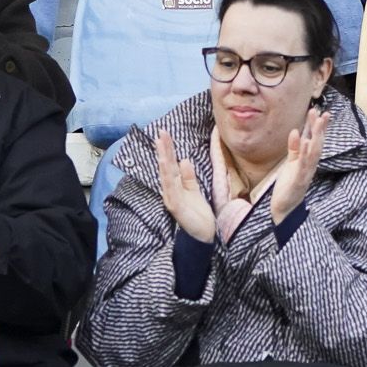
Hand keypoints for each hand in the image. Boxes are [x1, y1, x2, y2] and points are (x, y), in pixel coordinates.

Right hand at [153, 128, 217, 243]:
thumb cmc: (199, 214)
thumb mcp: (194, 191)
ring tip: (161, 144)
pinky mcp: (176, 207)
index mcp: (176, 186)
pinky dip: (169, 177)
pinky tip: (168, 165)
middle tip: (161, 132)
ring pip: (166, 175)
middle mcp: (171, 191)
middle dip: (164, 149)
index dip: (167, 149)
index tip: (164, 134)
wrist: (205, 235)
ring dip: (164, 159)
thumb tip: (183, 159)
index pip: (171, 165)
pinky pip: (172, 189)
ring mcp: (172, 199)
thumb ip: (188, 177)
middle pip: (166, 167)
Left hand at [267, 108, 330, 225]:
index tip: (320, 111)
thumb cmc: (288, 186)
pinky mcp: (299, 179)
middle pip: (318, 143)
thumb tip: (295, 131)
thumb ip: (294, 148)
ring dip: (316, 136)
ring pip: (314, 152)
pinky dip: (305, 153)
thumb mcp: (290, 163)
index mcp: (307, 160)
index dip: (317, 127)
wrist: (285, 209)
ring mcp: (306, 172)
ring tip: (317, 121)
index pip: (314, 140)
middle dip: (320, 128)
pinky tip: (306, 142)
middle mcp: (310, 165)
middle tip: (323, 112)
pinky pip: (303, 164)